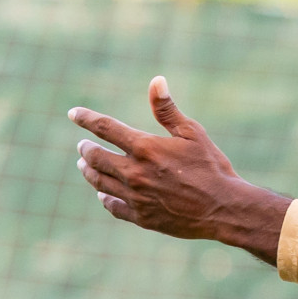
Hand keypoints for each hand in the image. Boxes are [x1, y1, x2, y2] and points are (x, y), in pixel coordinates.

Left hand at [69, 76, 290, 262]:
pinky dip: (104, 198)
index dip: (87, 119)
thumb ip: (168, 110)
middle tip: (82, 146)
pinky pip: (113, 206)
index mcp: (145, 148)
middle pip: (96, 157)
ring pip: (99, 182)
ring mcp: (136, 197)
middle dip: (86, 149)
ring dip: (89, 171)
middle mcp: (134, 172)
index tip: (74, 113)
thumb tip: (156, 81)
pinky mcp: (142, 217)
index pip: (106, 128)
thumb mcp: (193, 134)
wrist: (224, 209)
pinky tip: (102, 195)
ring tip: (85, 166)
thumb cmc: (212, 167)